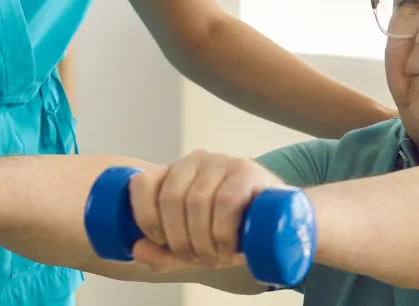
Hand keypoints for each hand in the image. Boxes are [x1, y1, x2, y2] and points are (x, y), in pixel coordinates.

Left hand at [129, 150, 289, 270]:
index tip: (161, 241)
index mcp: (175, 173)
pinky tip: (227, 247)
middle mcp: (196, 161)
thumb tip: (138, 249)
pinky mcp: (248, 171)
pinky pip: (226, 200)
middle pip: (170, 198)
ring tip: (214, 257)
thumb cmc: (233, 229)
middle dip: (179, 239)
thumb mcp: (195, 242)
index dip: (146, 217)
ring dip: (202, 240)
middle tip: (195, 259)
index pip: (143, 184)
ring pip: (197, 201)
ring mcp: (223, 162)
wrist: (280, 222)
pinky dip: (222, 231)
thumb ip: (164, 250)